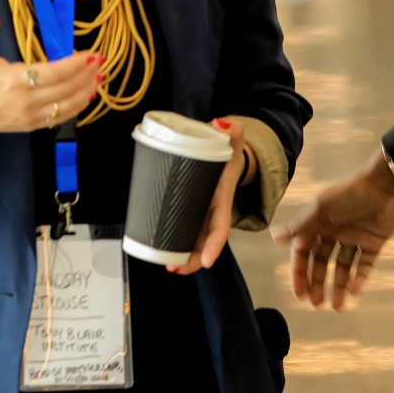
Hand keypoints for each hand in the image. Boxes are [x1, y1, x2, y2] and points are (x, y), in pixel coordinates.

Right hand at [0, 7, 101, 140]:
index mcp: (14, 80)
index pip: (55, 72)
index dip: (77, 64)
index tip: (93, 54)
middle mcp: (26, 100)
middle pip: (66, 89)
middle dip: (87, 75)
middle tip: (100, 61)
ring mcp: (30, 116)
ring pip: (67, 106)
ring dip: (86, 91)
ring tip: (99, 77)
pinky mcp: (31, 126)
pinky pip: (59, 118)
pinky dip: (77, 108)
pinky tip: (87, 96)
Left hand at [168, 118, 249, 274]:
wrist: (226, 153)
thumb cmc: (230, 150)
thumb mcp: (235, 140)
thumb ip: (234, 130)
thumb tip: (221, 123)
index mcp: (222, 200)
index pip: (221, 226)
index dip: (215, 244)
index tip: (208, 261)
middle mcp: (211, 212)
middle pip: (204, 242)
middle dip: (193, 259)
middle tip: (175, 268)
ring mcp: (199, 213)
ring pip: (191, 241)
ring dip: (180, 257)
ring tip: (166, 266)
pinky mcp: (187, 209)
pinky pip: (181, 230)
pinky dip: (171, 243)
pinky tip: (159, 253)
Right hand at [271, 147, 393, 309]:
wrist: (387, 183)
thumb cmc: (350, 193)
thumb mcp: (321, 209)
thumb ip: (300, 225)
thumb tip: (273, 236)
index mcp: (318, 222)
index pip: (303, 251)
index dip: (299, 271)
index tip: (299, 293)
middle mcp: (335, 231)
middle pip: (322, 262)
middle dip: (317, 283)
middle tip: (317, 304)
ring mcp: (355, 237)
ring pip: (343, 266)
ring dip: (338, 286)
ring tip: (337, 306)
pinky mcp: (375, 242)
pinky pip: (365, 264)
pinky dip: (360, 278)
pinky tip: (354, 290)